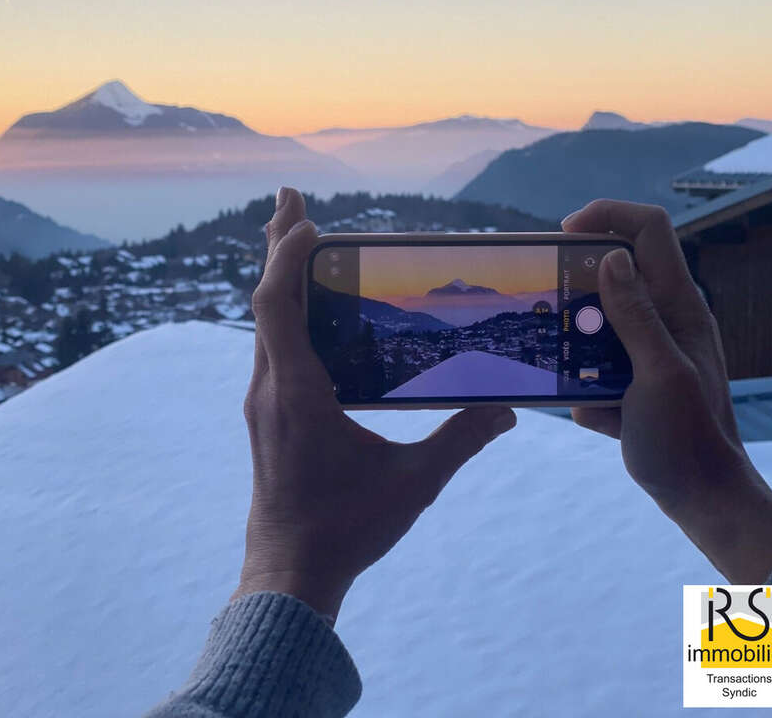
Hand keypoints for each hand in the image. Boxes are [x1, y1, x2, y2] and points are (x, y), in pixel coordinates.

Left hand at [234, 187, 515, 620]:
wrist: (288, 573)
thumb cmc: (345, 529)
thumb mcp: (412, 484)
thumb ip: (460, 441)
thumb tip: (508, 409)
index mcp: (295, 394)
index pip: (277, 306)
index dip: (287, 257)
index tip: (304, 217)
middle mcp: (269, 389)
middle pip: (266, 301)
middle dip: (279, 246)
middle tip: (290, 198)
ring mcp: (263, 402)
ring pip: (264, 323)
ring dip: (280, 277)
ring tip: (295, 238)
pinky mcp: (268, 416)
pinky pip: (271, 346)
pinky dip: (284, 311)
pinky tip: (305, 311)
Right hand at [563, 199, 771, 582]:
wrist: (702, 499)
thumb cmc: (686, 438)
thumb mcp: (657, 373)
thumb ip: (635, 315)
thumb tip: (613, 257)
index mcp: (679, 306)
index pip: (649, 229)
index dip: (607, 216)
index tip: (563, 235)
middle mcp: (666, 319)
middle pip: (617, 269)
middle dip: (577, 283)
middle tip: (547, 305)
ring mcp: (650, 350)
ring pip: (599, 319)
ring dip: (573, 337)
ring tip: (558, 361)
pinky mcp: (634, 380)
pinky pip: (596, 364)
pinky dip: (585, 384)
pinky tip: (591, 414)